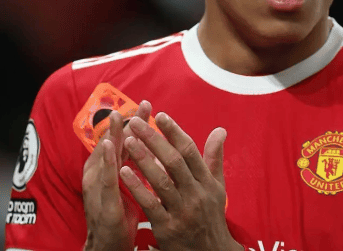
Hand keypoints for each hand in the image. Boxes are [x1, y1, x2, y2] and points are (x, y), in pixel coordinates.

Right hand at [82, 101, 151, 250]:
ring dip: (113, 135)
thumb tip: (153, 146)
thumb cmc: (118, 213)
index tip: (147, 105)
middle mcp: (101, 173)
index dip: (134, 123)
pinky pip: (105, 179)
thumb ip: (137, 165)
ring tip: (119, 116)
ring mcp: (98, 186)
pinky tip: (109, 147)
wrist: (108, 245)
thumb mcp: (128, 184)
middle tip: (140, 104)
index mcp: (110, 168)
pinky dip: (107, 161)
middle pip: (115, 142)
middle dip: (127, 122)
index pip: (123, 140)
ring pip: (107, 156)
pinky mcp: (102, 201)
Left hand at [120, 113, 240, 250]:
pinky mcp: (168, 228)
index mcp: (207, 182)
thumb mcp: (217, 187)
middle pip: (174, 161)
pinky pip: (150, 204)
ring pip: (161, 181)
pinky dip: (137, 186)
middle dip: (154, 139)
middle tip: (136, 123)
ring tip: (127, 141)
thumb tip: (220, 130)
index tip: (160, 115)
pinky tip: (123, 172)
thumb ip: (215, 157)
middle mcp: (197, 194)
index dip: (175, 132)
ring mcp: (182, 212)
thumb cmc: (211, 216)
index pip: (190, 151)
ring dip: (143, 159)